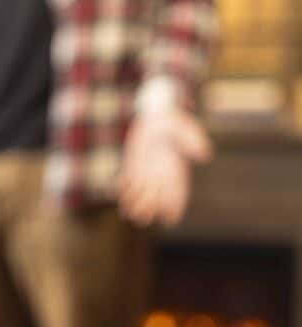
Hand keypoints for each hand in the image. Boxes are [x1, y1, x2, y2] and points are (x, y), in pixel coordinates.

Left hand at [118, 108, 211, 226]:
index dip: (170, 211)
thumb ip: (193, 141)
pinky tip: (123, 181)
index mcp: (176, 177)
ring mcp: (146, 177)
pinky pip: (125, 189)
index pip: (176, 205)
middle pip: (155, 208)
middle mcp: (161, 181)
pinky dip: (122, 191)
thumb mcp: (184, 128)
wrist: (156, 115)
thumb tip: (205, 156)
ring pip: (139, 202)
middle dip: (148, 209)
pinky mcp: (132, 169)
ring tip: (130, 197)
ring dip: (133, 205)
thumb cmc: (172, 122)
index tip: (164, 206)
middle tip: (143, 199)